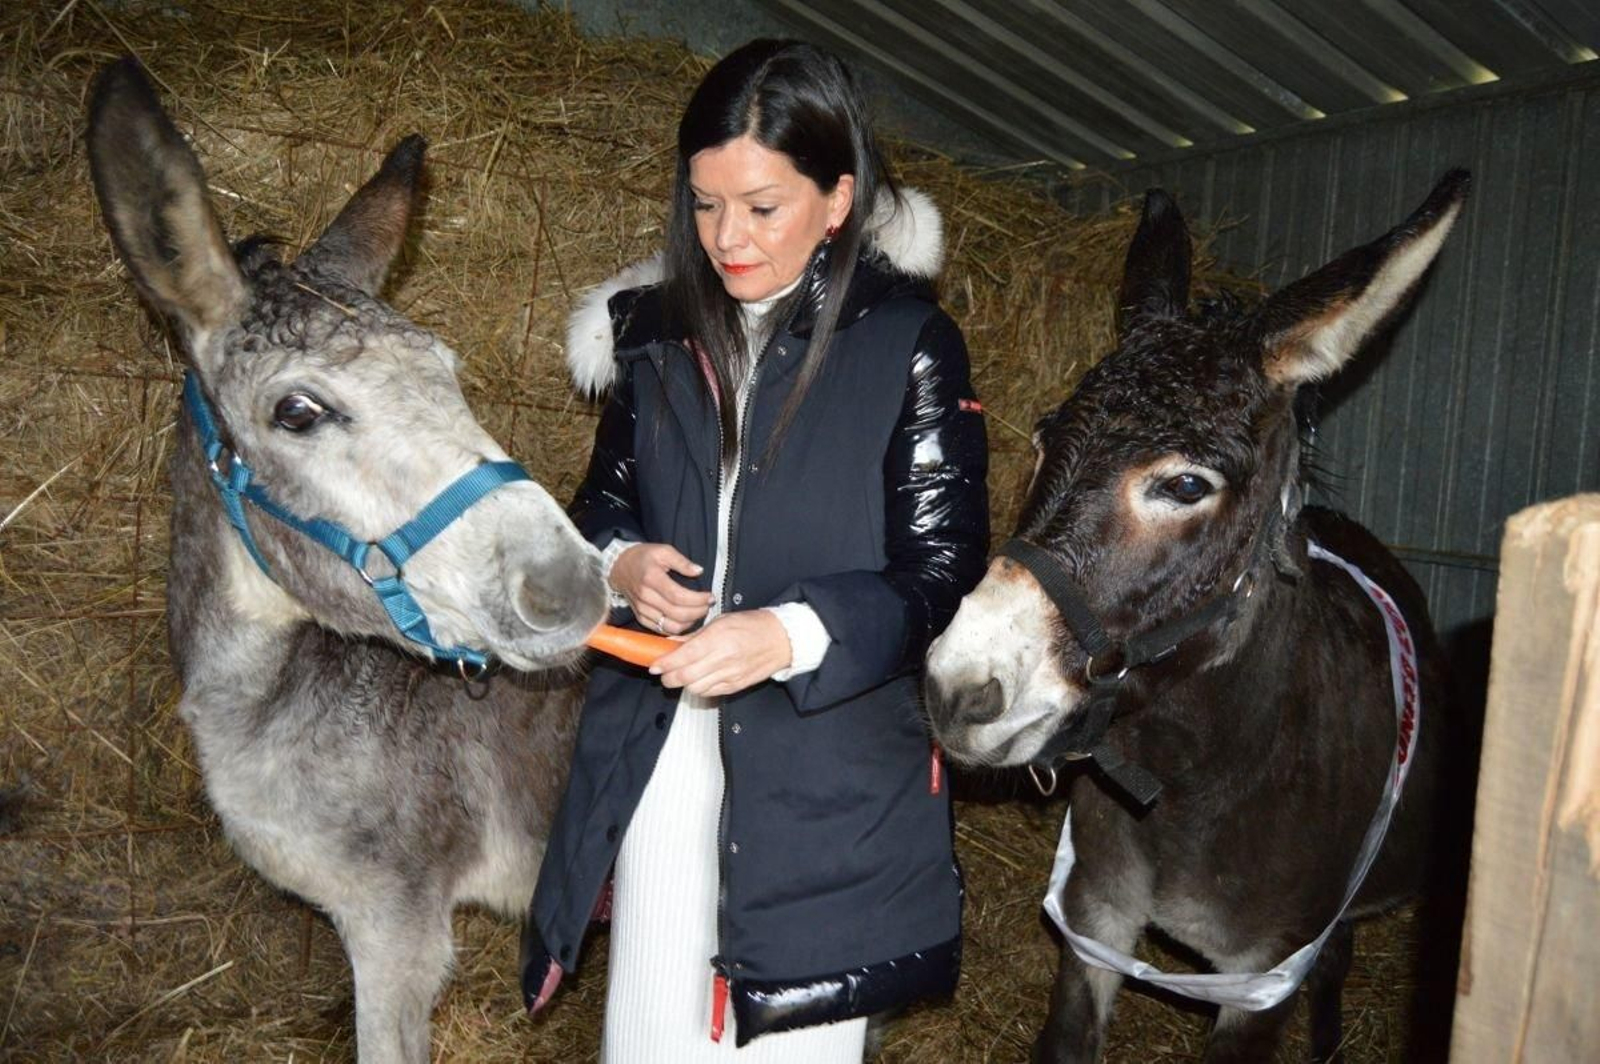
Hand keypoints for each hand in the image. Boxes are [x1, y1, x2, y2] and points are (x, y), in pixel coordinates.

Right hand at [609, 543, 713, 633]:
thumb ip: (682, 561)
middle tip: (708, 604)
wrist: (619, 567)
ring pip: (671, 626)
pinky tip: (686, 619)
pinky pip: (662, 630)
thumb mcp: (663, 551)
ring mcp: (642, 610)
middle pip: (676, 613)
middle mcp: (645, 597)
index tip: (710, 597)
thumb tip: (699, 571)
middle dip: (698, 612)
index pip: (678, 596)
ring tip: (699, 612)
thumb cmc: (643, 557)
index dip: (697, 600)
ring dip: (690, 622)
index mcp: (651, 578)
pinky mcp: (641, 618)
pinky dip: (678, 628)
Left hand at [651, 611, 791, 696]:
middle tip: (663, 673)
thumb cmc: (753, 625)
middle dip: (669, 678)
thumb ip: (694, 635)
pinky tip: (698, 680)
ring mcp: (730, 675)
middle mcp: (723, 659)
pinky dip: (699, 689)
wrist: (782, 639)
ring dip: (683, 685)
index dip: (664, 664)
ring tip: (681, 676)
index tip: (654, 665)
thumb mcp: (721, 621)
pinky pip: (710, 693)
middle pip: (685, 677)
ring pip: (695, 689)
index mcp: (718, 639)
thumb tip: (672, 643)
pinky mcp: (736, 686)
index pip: (683, 656)